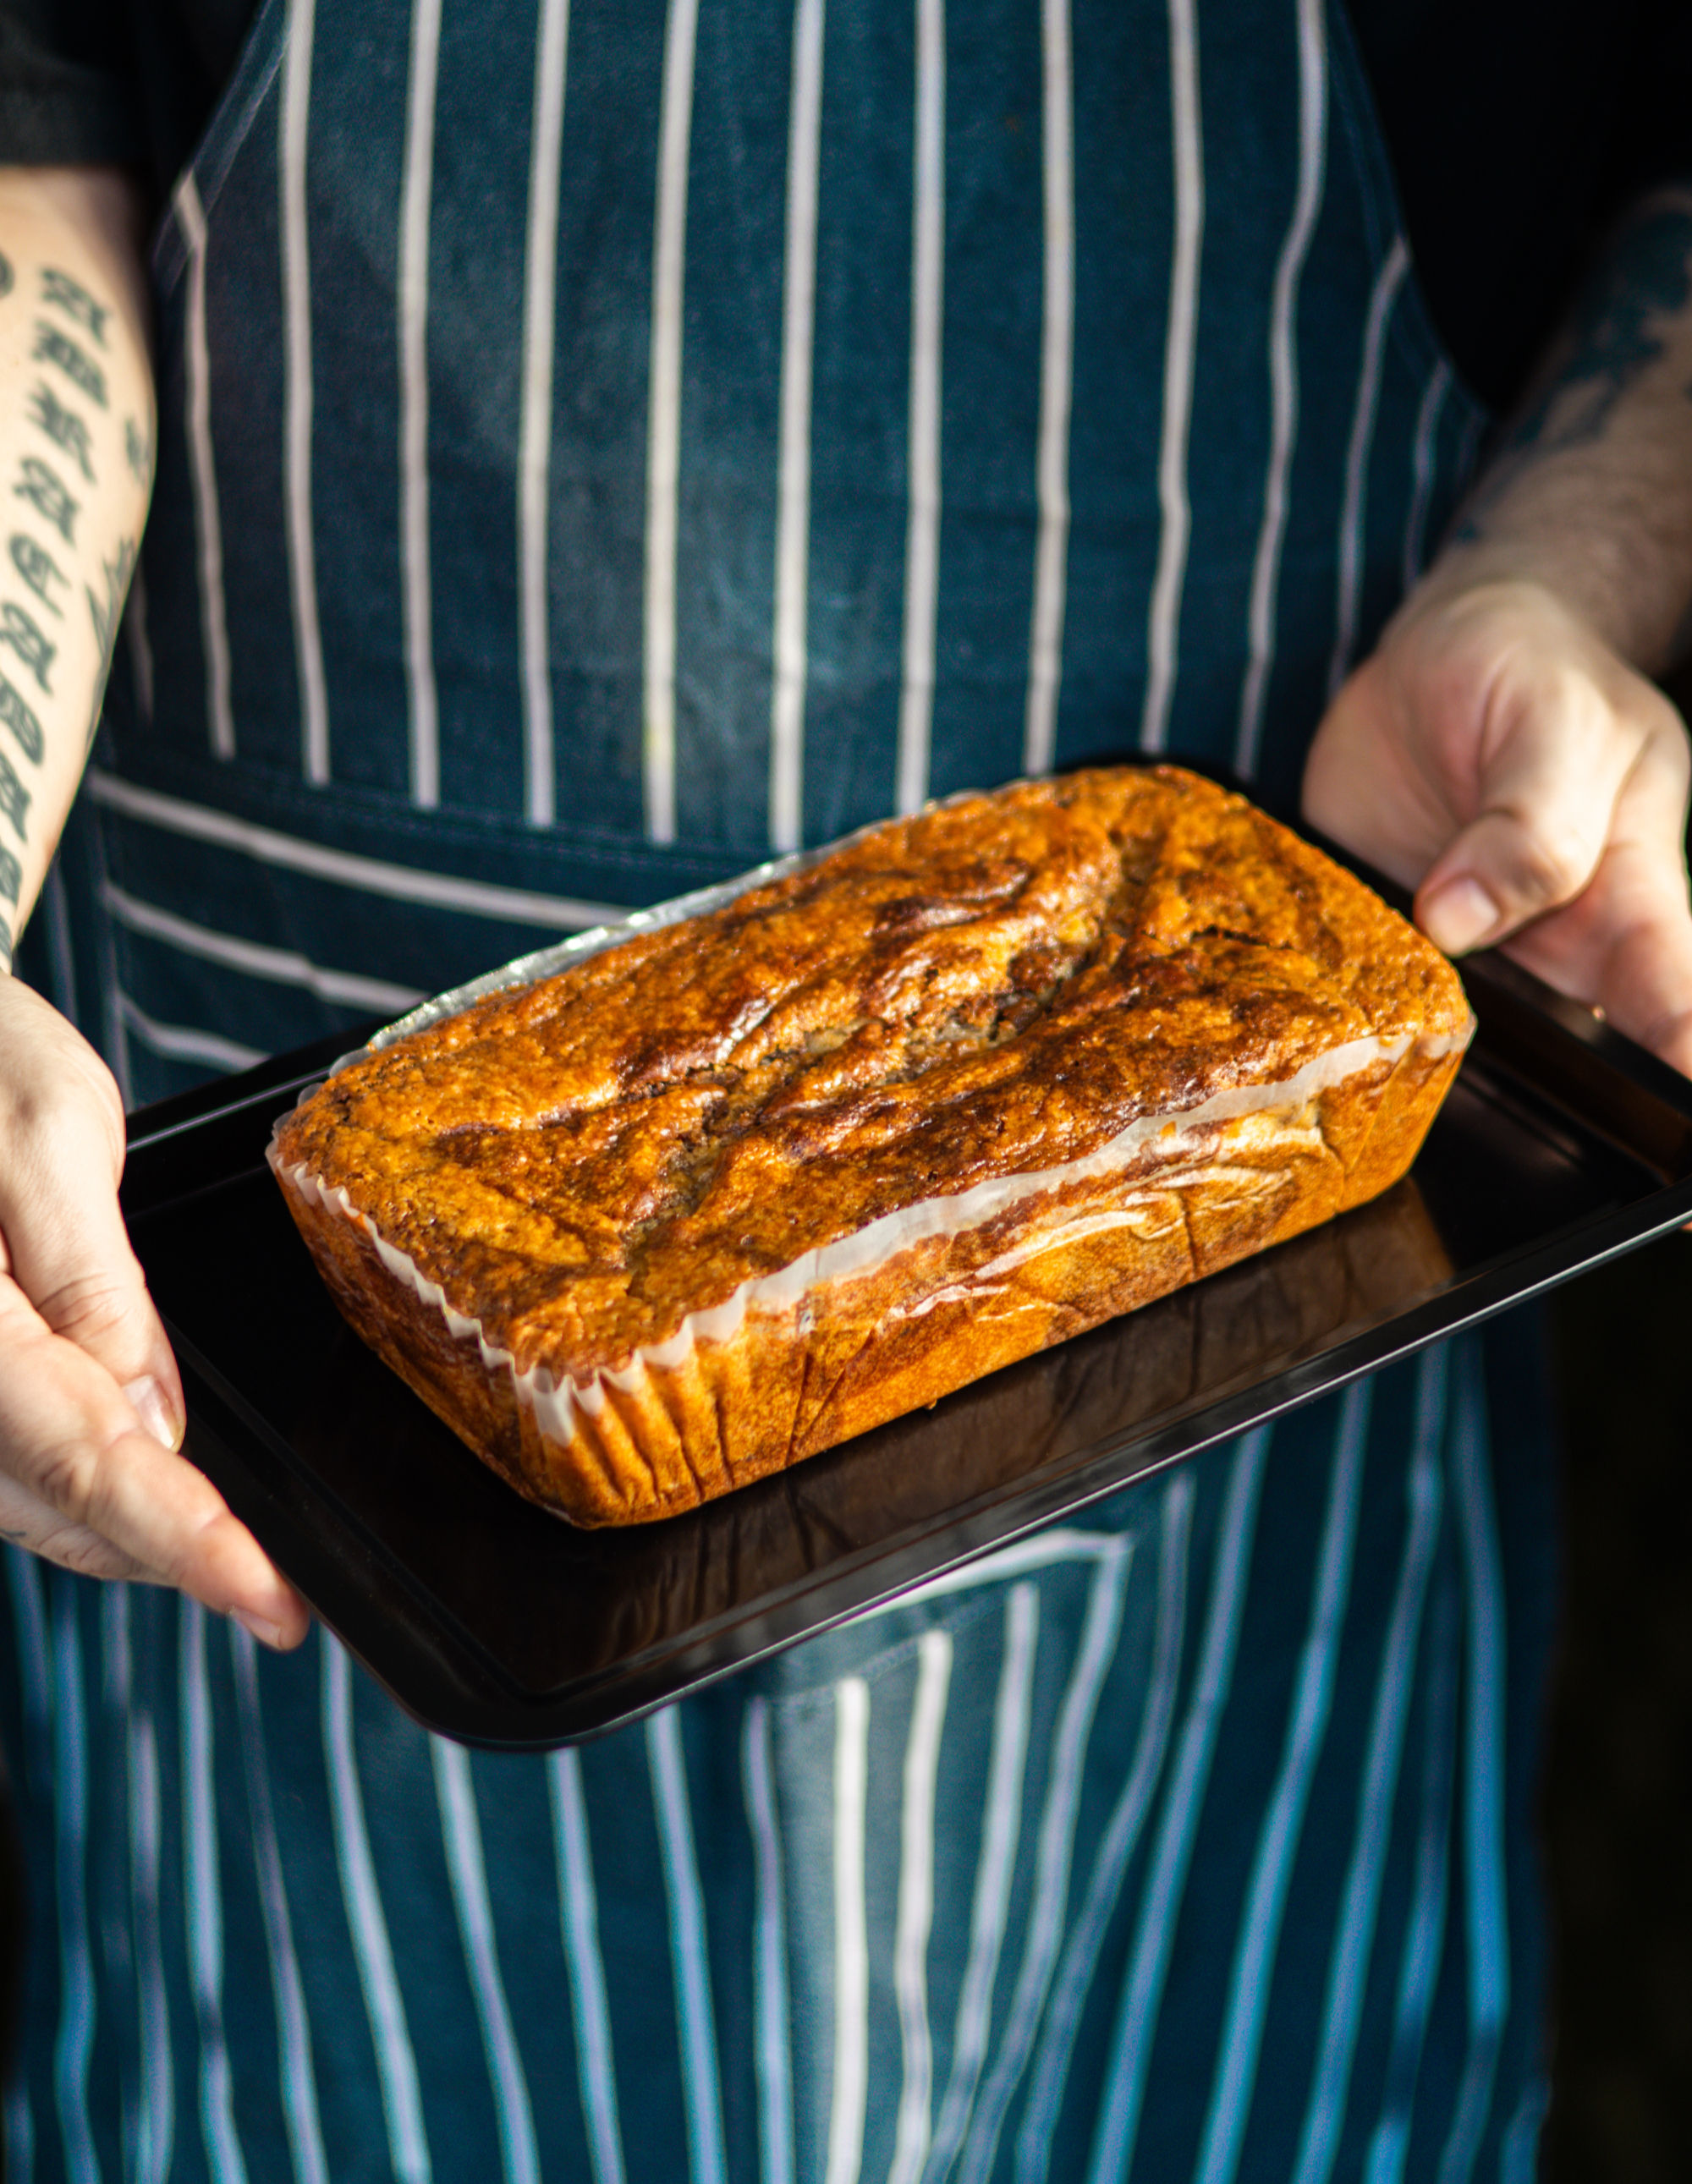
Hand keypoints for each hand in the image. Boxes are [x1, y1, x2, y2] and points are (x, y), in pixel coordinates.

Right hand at [0, 976, 307, 1645]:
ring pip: (26, 1503)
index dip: (185, 1543)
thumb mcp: (52, 1135)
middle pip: (51, 1508)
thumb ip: (97, 1286)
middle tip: (271, 1587)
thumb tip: (153, 1418)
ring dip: (125, 1530)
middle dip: (167, 1552)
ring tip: (226, 1547)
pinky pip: (8, 1463)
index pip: (84, 1459)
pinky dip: (79, 1484)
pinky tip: (147, 1473)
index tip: (270, 1602)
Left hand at [1303, 576, 1691, 1076]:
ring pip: (1448, 1038)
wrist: (1443, 649)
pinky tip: (1292, 1022)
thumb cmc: (1534, 668)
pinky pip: (1357, 996)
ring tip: (1361, 1073)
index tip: (1666, 1100)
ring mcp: (1462, 951)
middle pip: (1559, 1048)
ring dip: (1408, 1058)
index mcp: (1632, 891)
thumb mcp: (1553, 718)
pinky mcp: (1377, 940)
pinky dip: (1327, 1012)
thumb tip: (1461, 921)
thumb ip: (1530, 822)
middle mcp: (1553, 943)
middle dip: (1528, 1089)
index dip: (1672, 1053)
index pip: (1668, 994)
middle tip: (1480, 1122)